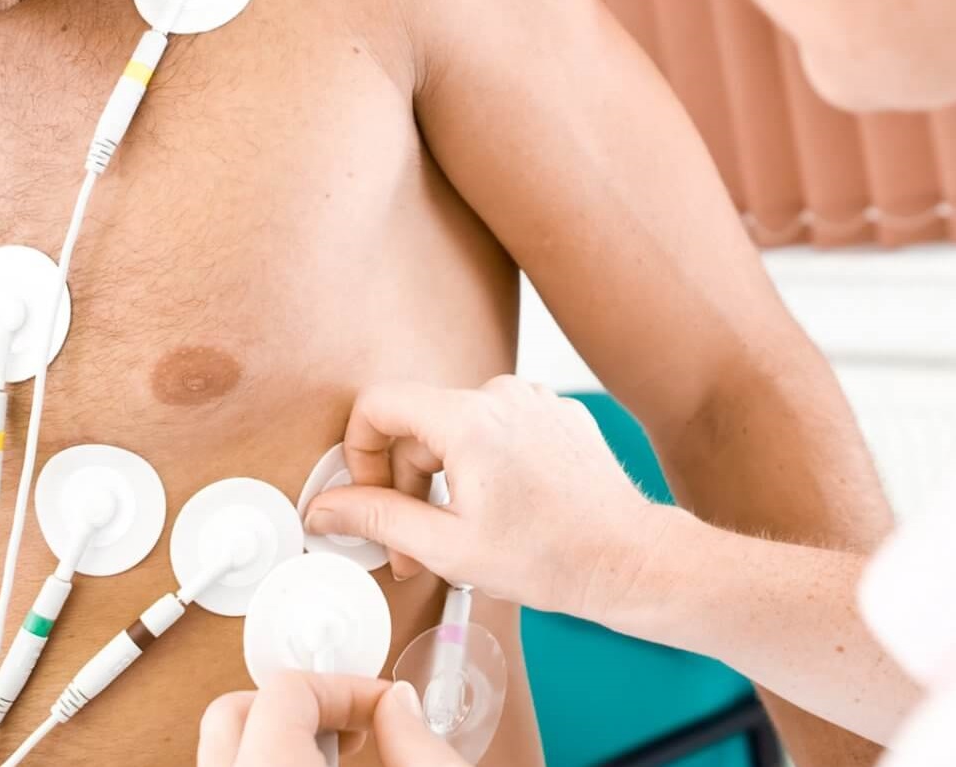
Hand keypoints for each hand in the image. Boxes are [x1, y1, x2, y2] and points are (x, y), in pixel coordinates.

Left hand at [198, 674, 465, 766]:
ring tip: (340, 756)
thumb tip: (399, 707)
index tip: (382, 705)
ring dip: (280, 738)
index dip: (345, 686)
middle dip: (295, 705)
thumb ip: (415, 741)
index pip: (284, 693)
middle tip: (352, 722)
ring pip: (228, 752)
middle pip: (231, 714)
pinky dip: (272, 765)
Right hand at [306, 376, 662, 617]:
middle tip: (410, 547)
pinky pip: (496, 430)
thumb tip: (325, 508)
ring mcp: (533, 401)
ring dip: (442, 480)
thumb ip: (377, 519)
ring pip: (455, 429)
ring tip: (457, 536)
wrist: (630, 560)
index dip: (357, 452)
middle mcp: (501, 395)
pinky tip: (499, 514)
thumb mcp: (448, 547)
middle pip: (417, 424)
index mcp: (468, 419)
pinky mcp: (556, 415)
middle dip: (403, 485)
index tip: (367, 497)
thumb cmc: (553, 557)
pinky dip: (481, 467)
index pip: (378, 404)